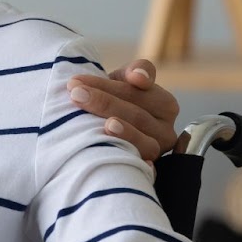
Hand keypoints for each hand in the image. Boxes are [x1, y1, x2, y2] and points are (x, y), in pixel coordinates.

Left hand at [68, 58, 183, 161]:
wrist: (106, 129)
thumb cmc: (116, 101)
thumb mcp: (123, 81)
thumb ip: (134, 72)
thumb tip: (140, 77)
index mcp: (165, 104)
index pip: (135, 91)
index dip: (106, 86)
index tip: (76, 82)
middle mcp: (166, 129)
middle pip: (136, 114)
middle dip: (104, 103)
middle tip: (75, 95)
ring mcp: (157, 151)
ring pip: (142, 140)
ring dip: (122, 131)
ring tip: (104, 124)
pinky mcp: (146, 169)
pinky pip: (141, 165)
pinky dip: (129, 157)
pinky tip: (113, 151)